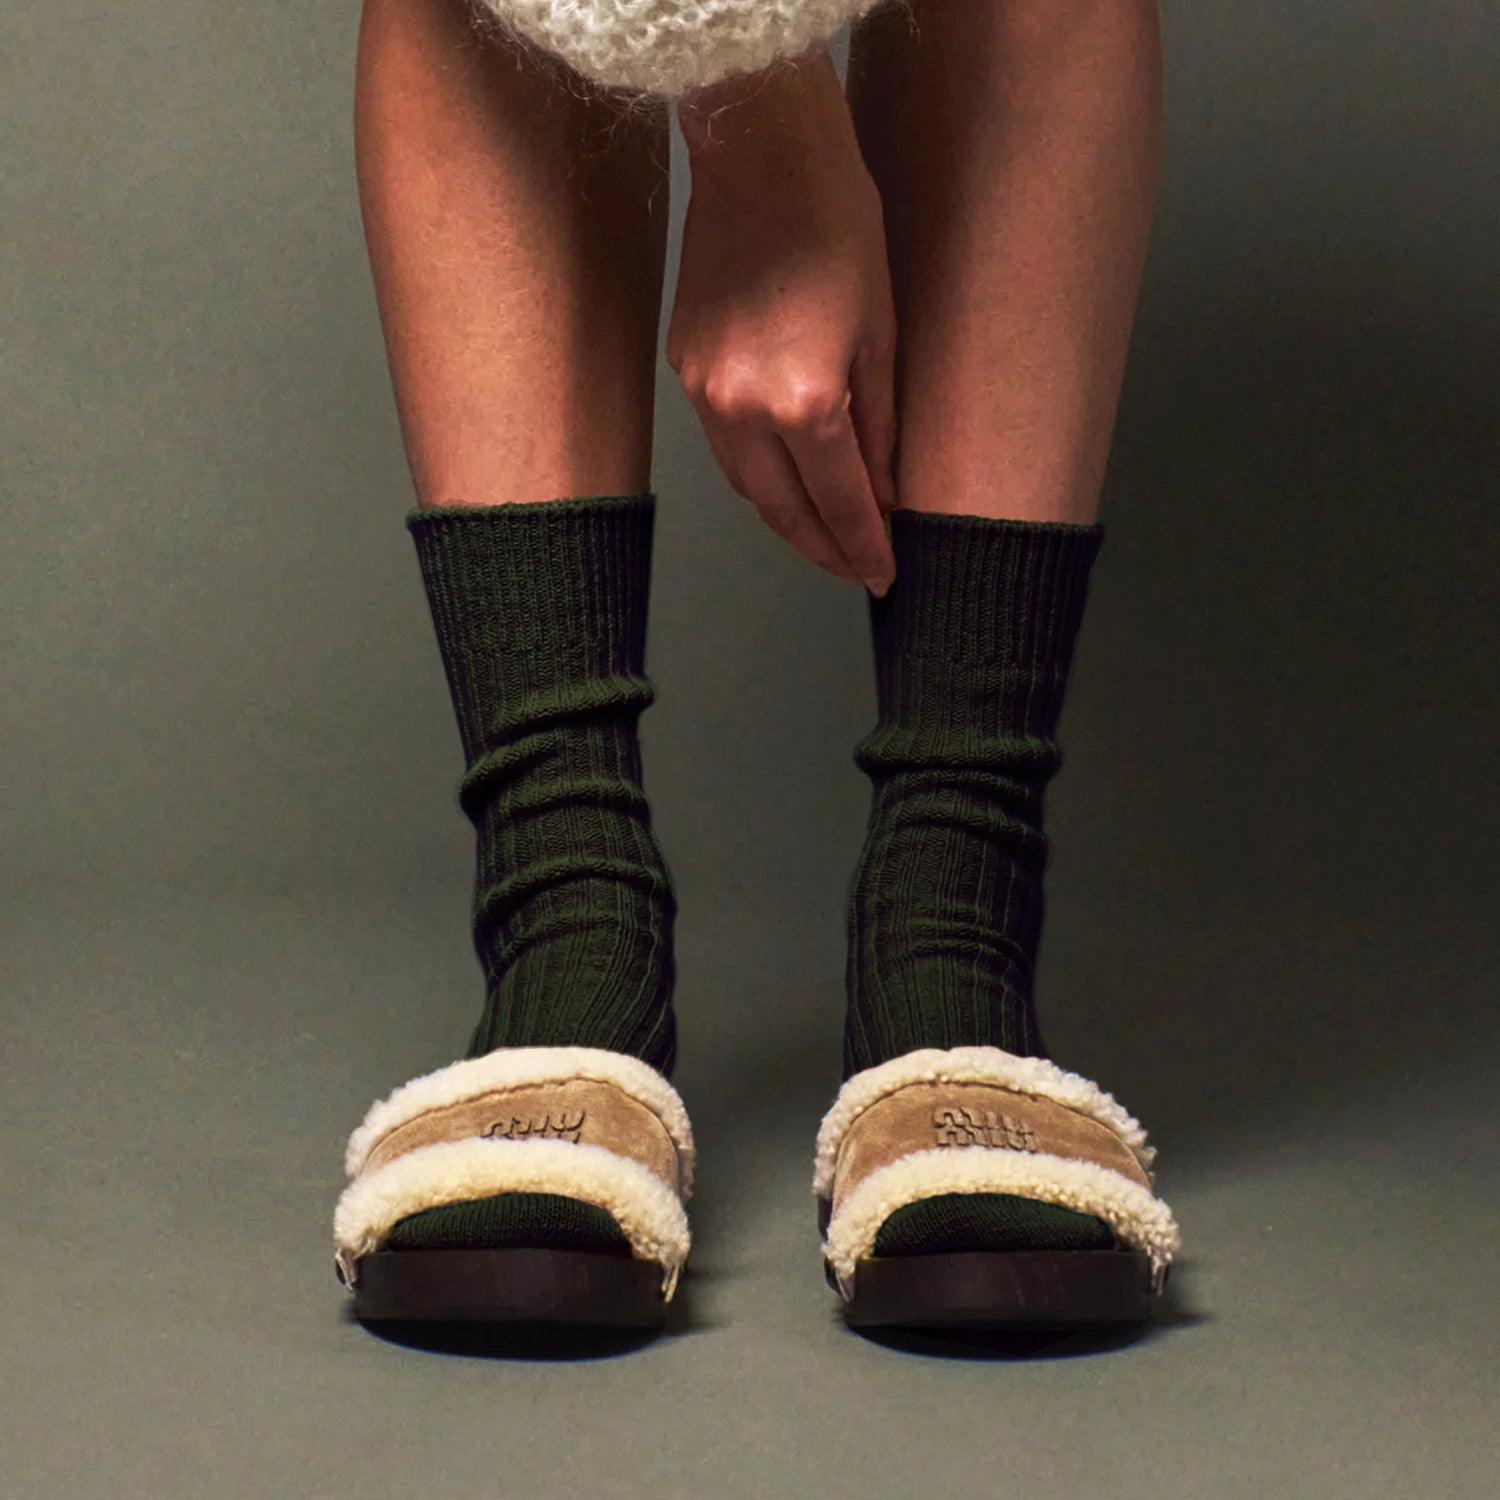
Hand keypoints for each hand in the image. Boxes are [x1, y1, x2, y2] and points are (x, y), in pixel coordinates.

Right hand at [668, 52, 898, 593]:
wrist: (760, 151)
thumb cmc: (836, 220)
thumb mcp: (882, 328)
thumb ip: (880, 424)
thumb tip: (885, 492)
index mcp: (802, 399)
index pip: (841, 501)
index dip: (866, 546)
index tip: (884, 574)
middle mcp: (742, 407)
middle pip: (784, 509)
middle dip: (824, 548)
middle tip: (857, 570)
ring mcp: (703, 390)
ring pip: (747, 484)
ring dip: (787, 517)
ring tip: (825, 534)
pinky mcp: (684, 368)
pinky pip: (723, 442)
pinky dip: (757, 470)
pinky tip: (785, 476)